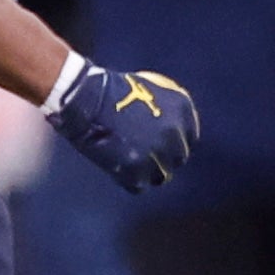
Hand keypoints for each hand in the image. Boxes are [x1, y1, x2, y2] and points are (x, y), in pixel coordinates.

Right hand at [43, 53, 198, 190]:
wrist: (85, 95)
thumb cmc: (110, 89)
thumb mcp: (150, 89)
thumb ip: (164, 111)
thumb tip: (169, 130)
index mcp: (181, 108)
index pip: (189, 137)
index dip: (176, 143)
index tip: (165, 146)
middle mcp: (175, 132)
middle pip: (178, 158)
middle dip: (164, 159)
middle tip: (146, 158)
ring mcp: (156, 152)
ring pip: (160, 175)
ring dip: (148, 173)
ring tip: (133, 169)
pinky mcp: (135, 168)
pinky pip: (138, 185)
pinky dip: (128, 180)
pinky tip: (119, 172)